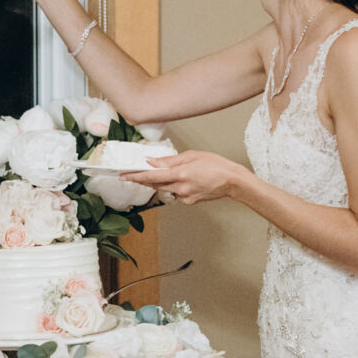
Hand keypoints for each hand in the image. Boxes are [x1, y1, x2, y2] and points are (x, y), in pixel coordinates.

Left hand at [124, 150, 241, 205]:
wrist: (233, 181)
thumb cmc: (217, 165)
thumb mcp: (192, 155)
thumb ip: (170, 160)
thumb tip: (153, 162)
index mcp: (181, 174)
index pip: (152, 176)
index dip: (136, 176)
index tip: (124, 175)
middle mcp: (181, 188)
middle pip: (155, 184)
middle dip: (143, 179)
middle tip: (131, 173)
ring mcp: (185, 197)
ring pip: (165, 188)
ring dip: (161, 181)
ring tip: (167, 172)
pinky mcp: (189, 201)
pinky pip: (176, 193)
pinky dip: (175, 186)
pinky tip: (186, 180)